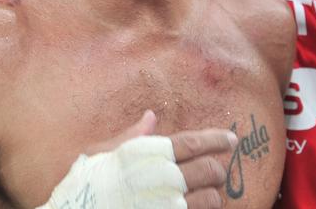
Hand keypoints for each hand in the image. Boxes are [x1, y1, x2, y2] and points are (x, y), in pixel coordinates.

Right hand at [40, 110, 237, 208]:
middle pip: (210, 170)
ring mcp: (168, 207)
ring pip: (212, 199)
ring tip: (206, 193)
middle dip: (217, 168)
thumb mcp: (100, 152)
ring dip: (213, 195)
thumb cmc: (84, 184)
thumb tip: (151, 117)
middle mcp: (163, 180)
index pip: (193, 143)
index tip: (231, 138)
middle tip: (215, 169)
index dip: (216, 139)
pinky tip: (195, 207)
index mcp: (148, 155)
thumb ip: (131, 136)